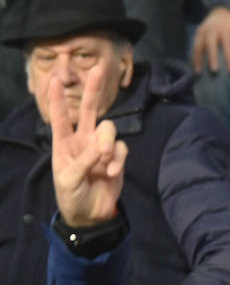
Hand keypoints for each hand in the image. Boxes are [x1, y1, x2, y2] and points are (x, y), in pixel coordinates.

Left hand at [50, 70, 125, 227]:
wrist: (89, 214)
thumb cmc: (71, 196)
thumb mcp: (69, 179)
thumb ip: (84, 161)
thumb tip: (102, 148)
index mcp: (64, 143)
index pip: (60, 117)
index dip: (56, 98)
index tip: (53, 79)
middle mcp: (83, 140)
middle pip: (89, 110)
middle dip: (93, 91)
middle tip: (97, 70)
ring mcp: (101, 148)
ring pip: (109, 130)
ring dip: (108, 144)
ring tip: (104, 164)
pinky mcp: (116, 158)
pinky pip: (121, 149)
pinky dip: (117, 161)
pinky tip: (110, 174)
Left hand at [192, 7, 229, 74]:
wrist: (227, 11)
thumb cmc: (214, 29)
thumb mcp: (204, 33)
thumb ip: (201, 46)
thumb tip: (198, 68)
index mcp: (203, 32)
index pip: (198, 47)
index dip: (197, 60)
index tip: (199, 73)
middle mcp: (213, 29)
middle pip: (211, 44)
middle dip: (212, 57)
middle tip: (214, 71)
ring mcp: (226, 29)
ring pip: (228, 44)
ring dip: (229, 58)